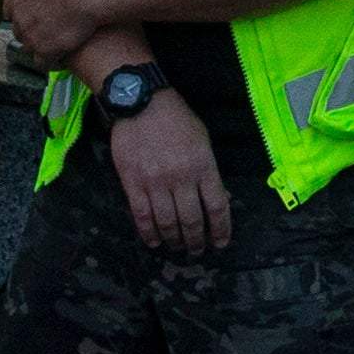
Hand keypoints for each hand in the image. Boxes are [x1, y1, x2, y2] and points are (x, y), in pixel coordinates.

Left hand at [5, 0, 136, 60]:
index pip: (9, 9)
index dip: (22, 10)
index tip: (37, 10)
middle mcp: (20, 16)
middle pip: (20, 29)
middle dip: (33, 29)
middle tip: (53, 25)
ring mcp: (32, 35)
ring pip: (30, 47)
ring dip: (42, 45)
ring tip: (60, 40)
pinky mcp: (46, 50)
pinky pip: (44, 62)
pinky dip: (52, 60)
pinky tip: (65, 53)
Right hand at [108, 84, 231, 256]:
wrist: (141, 102)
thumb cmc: (177, 119)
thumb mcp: (202, 140)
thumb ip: (208, 170)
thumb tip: (216, 199)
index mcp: (203, 165)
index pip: (216, 206)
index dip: (220, 229)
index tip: (221, 243)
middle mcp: (180, 178)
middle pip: (192, 220)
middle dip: (196, 241)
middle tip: (197, 251)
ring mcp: (155, 182)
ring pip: (167, 222)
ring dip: (174, 240)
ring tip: (178, 247)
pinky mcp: (132, 184)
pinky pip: (142, 216)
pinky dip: (149, 233)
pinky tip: (154, 241)